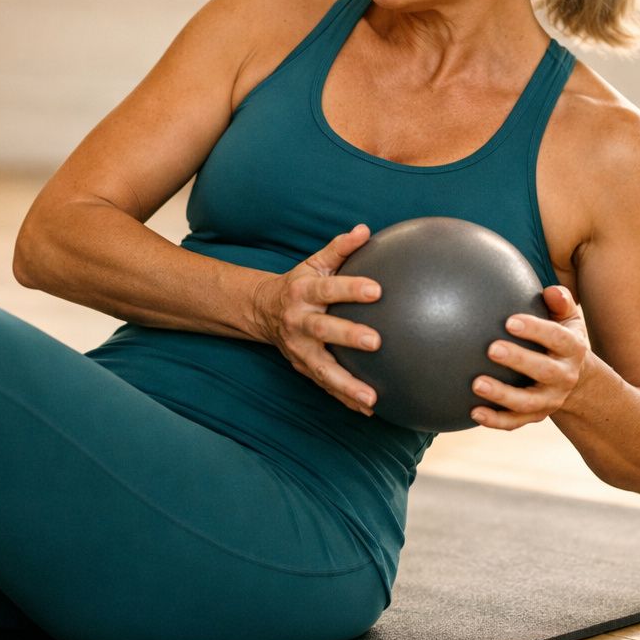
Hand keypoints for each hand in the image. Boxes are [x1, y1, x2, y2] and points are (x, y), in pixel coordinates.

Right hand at [252, 225, 382, 415]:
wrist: (262, 311)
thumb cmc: (299, 284)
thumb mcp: (313, 263)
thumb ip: (339, 249)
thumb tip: (365, 230)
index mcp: (303, 293)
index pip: (328, 289)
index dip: (351, 289)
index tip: (377, 290)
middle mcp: (299, 322)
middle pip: (323, 329)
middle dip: (348, 335)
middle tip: (375, 342)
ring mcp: (299, 349)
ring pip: (323, 369)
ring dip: (347, 384)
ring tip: (371, 397)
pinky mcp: (303, 368)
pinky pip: (325, 386)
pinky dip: (345, 399)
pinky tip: (369, 409)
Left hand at [470, 285, 589, 430]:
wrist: (577, 382)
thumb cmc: (561, 340)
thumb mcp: (569, 320)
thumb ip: (560, 303)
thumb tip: (550, 290)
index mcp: (572, 349)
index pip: (557, 338)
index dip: (535, 330)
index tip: (509, 321)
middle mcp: (564, 377)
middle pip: (544, 371)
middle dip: (518, 360)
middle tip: (491, 348)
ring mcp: (550, 400)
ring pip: (528, 402)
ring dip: (502, 395)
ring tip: (476, 384)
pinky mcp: (535, 416)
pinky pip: (515, 422)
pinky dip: (495, 420)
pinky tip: (473, 411)